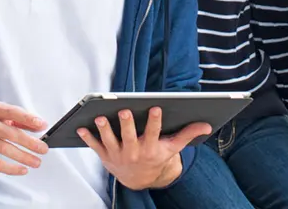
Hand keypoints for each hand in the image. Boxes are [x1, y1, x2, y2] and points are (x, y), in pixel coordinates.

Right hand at [0, 101, 48, 175]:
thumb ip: (19, 121)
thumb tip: (39, 126)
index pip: (12, 113)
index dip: (28, 119)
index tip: (42, 125)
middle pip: (10, 133)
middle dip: (29, 142)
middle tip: (43, 149)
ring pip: (4, 149)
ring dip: (23, 157)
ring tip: (36, 162)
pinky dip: (11, 168)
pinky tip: (22, 170)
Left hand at [78, 107, 211, 190]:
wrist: (140, 179)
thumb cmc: (156, 157)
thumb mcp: (172, 148)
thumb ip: (188, 134)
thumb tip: (206, 125)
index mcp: (151, 148)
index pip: (153, 133)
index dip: (154, 121)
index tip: (155, 108)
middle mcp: (134, 152)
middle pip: (129, 136)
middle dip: (126, 124)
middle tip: (124, 110)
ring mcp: (118, 154)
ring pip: (110, 140)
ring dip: (104, 130)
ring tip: (100, 117)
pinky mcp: (105, 155)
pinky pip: (95, 146)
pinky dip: (88, 138)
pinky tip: (80, 127)